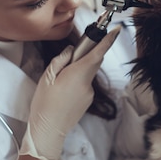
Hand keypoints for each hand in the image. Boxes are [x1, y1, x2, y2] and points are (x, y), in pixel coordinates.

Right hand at [19, 27, 119, 159]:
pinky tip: (63, 92)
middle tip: (69, 58)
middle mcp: (87, 83)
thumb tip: (71, 50)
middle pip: (92, 62)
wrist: (48, 130)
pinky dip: (77, 82)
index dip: (108, 40)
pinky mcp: (88, 100)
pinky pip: (85, 85)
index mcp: (78, 74)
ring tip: (59, 82)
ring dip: (78, 71)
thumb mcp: (47, 77)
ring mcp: (89, 93)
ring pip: (87, 74)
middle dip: (86, 55)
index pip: (97, 53)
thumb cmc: (45, 104)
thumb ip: (61, 60)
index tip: (115, 30)